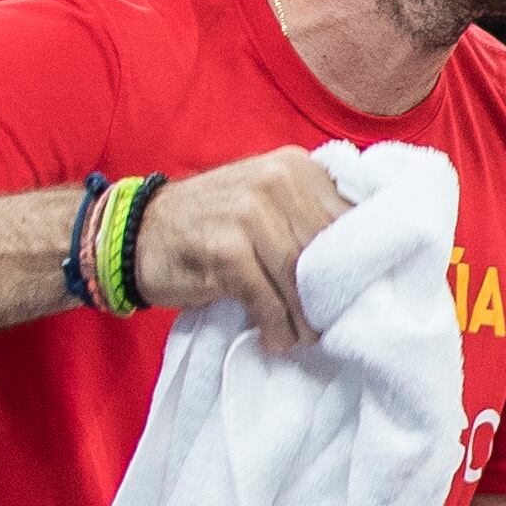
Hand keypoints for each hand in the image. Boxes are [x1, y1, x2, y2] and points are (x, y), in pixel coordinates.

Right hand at [128, 149, 352, 343]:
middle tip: (335, 322)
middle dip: (334, 294)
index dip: (360, 260)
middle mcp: (275, 181)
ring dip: (307, 318)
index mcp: (295, 166)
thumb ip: (309, 214)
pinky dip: (277, 326)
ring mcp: (249, 214)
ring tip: (307, 336)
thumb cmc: (212, 224)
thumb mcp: (265, 201)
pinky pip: (269, 299)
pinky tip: (277, 339)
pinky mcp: (227, 251)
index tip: (364, 292)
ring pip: (301, 278)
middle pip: (327, 250)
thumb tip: (370, 260)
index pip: (349, 218)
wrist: (136, 234)